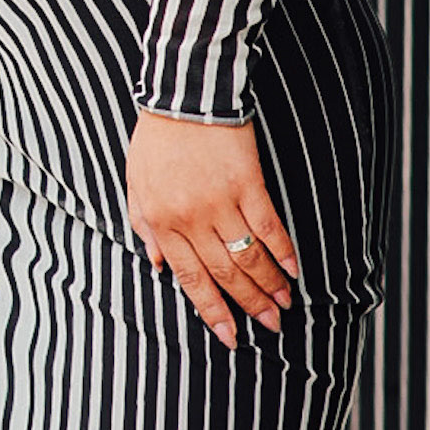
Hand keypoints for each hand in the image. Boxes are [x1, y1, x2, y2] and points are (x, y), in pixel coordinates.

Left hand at [126, 111, 296, 348]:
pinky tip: (294, 269)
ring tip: (285, 303)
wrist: (182, 93)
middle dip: (249, 305)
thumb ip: (142, 223)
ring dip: (269, 285)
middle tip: (271, 326)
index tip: (230, 336)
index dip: (212, 310)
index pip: (189, 278)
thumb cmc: (156, 136)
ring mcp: (221, 201)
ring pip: (248, 257)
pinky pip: (268, 226)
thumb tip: (157, 265)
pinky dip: (283, 251)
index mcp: (161, 220)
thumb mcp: (135, 180)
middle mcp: (191, 217)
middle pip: (224, 274)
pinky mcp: (247, 182)